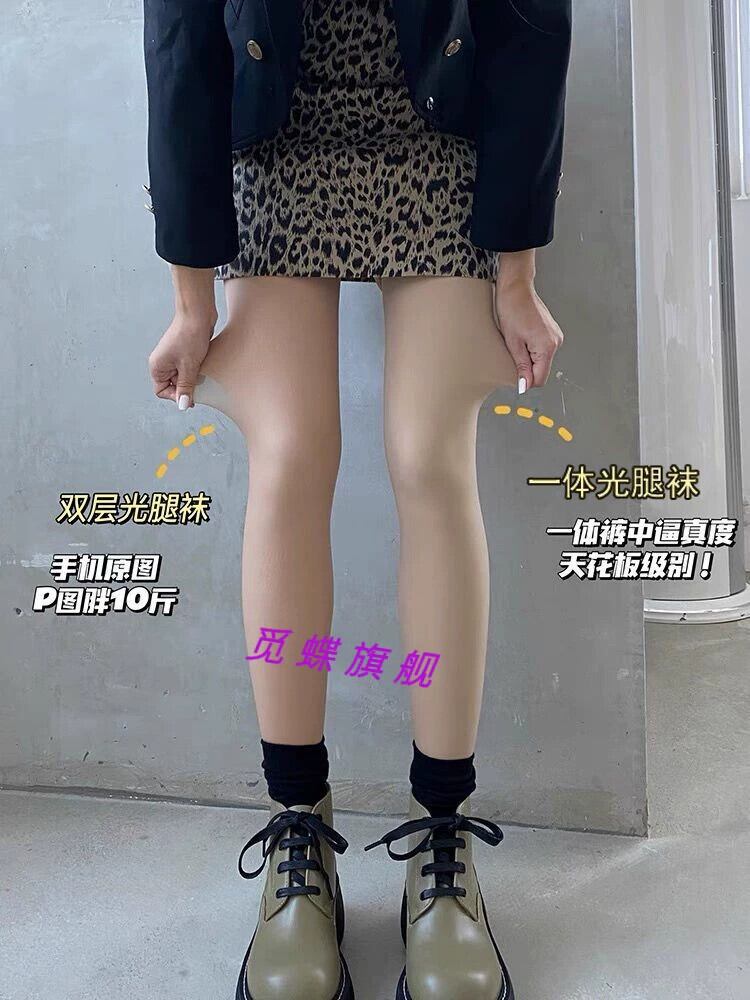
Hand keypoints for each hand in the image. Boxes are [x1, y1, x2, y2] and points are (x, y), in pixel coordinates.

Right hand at [149, 266, 217, 409]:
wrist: (198, 313)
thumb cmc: (190, 336)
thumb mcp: (189, 366)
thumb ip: (185, 387)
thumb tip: (183, 406)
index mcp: (157, 366)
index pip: (162, 391)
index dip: (176, 396)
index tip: (191, 396)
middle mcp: (162, 362)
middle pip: (173, 385)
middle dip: (186, 387)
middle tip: (199, 384)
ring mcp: (173, 357)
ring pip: (182, 377)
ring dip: (193, 378)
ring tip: (201, 371)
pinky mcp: (184, 353)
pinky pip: (189, 368)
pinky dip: (196, 370)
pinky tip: (204, 366)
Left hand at [494, 250, 563, 394]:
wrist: (516, 288)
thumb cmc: (512, 309)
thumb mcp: (513, 343)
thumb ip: (522, 367)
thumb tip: (525, 385)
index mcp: (548, 346)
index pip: (540, 378)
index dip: (526, 381)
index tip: (515, 375)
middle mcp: (556, 341)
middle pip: (541, 369)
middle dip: (527, 367)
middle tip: (513, 350)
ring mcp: (555, 336)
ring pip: (541, 359)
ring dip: (528, 356)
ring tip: (517, 340)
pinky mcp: (552, 331)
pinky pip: (542, 349)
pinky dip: (531, 348)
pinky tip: (522, 336)